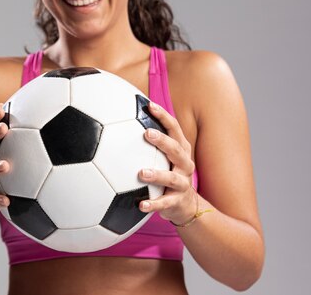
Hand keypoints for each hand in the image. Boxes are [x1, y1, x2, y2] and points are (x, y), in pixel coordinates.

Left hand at [138, 101, 196, 224]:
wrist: (186, 205)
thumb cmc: (169, 174)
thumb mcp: (165, 156)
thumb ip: (151, 141)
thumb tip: (124, 118)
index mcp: (181, 150)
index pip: (175, 128)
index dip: (163, 116)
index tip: (149, 106)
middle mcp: (185, 164)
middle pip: (176, 150)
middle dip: (163, 141)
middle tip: (147, 133)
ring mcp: (182, 183)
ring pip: (172, 178)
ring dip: (158, 174)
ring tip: (142, 173)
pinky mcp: (177, 201)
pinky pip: (164, 203)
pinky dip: (153, 204)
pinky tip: (140, 205)